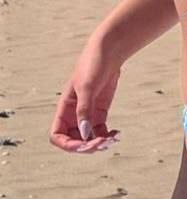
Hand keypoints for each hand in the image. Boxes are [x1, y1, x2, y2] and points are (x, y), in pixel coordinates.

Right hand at [49, 35, 122, 153]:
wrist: (108, 52)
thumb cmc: (93, 64)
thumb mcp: (87, 87)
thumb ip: (84, 110)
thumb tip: (84, 134)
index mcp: (64, 109)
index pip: (57, 135)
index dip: (68, 145)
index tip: (84, 145)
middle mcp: (73, 114)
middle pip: (74, 141)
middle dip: (87, 146)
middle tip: (104, 142)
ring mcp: (87, 114)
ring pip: (89, 139)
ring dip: (100, 144)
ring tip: (113, 139)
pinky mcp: (100, 113)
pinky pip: (101, 132)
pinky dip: (108, 137)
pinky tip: (117, 134)